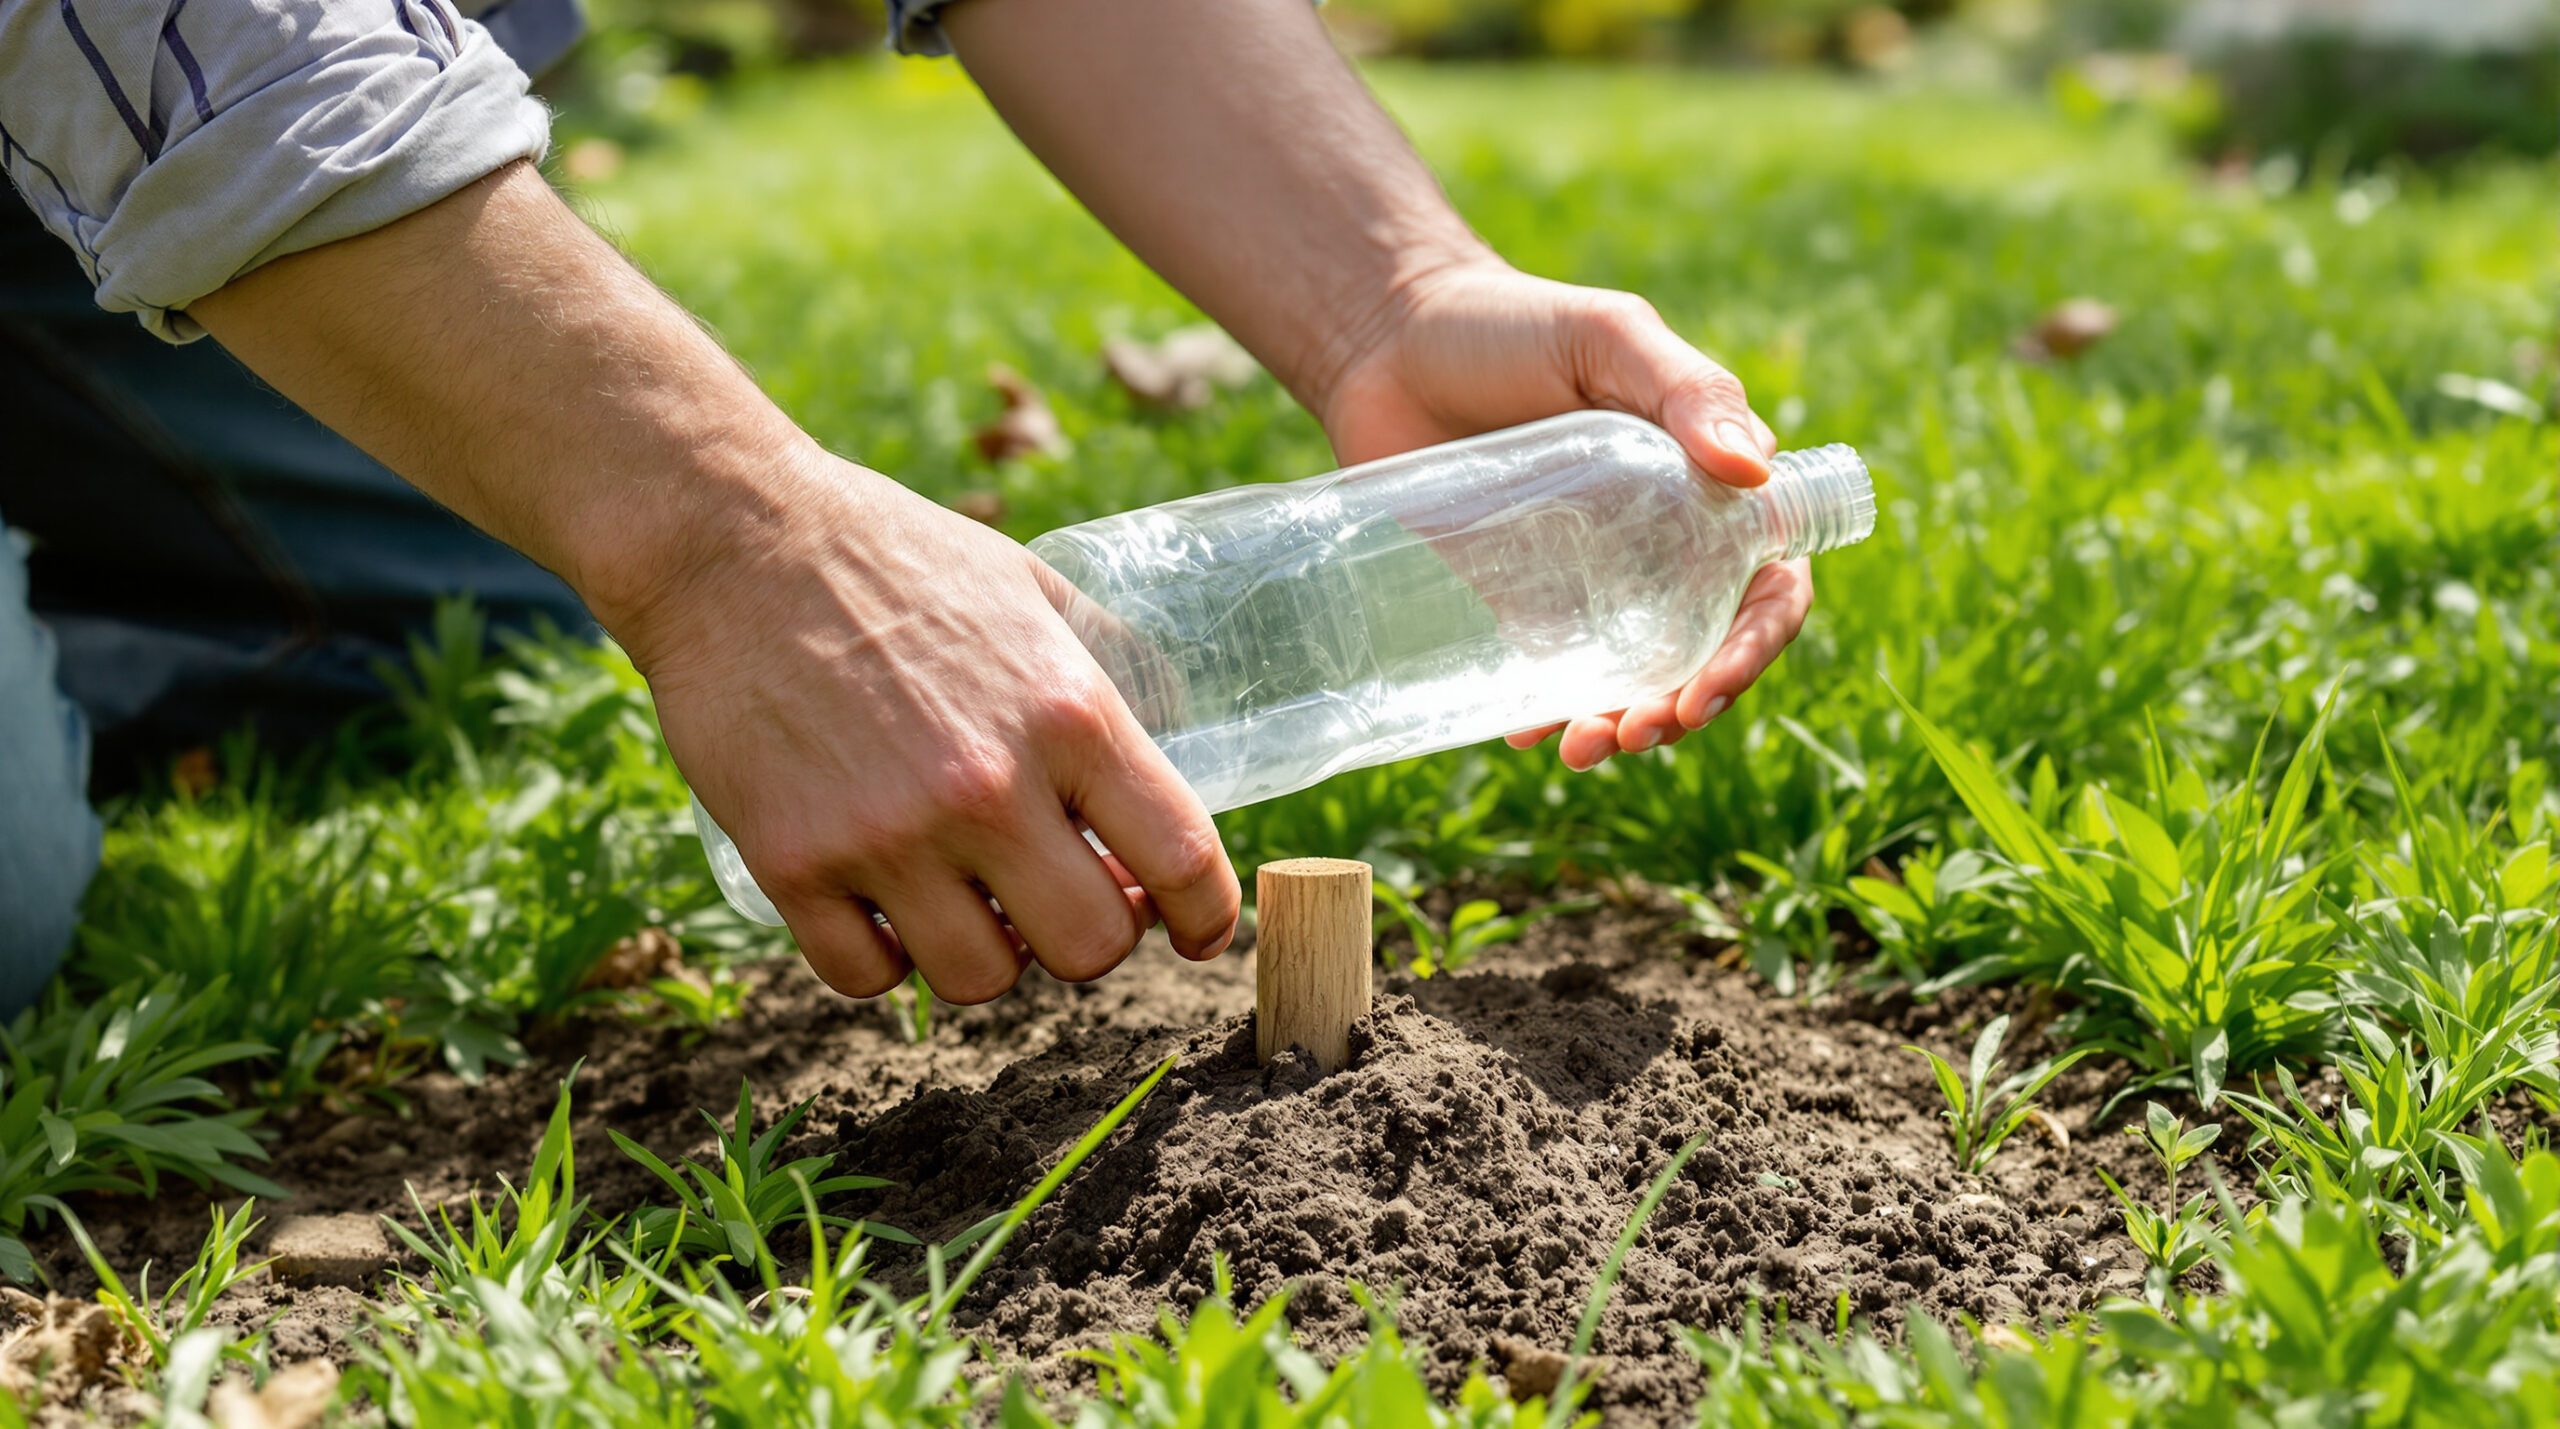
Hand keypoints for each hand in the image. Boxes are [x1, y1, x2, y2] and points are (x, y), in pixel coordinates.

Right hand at [621, 449, 1241, 1002]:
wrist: (733, 538)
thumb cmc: (896, 556)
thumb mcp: (1034, 589)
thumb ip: (1108, 672)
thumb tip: (1178, 743)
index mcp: (1068, 712)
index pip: (1182, 859)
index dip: (1208, 916)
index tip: (1199, 931)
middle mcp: (987, 785)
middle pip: (1091, 950)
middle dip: (1091, 936)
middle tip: (1062, 898)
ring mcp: (886, 833)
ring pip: (982, 981)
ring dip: (987, 951)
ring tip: (966, 894)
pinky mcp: (792, 862)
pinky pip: (867, 977)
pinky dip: (883, 957)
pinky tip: (882, 904)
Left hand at [1317, 258, 1813, 770]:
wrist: (1386, 341)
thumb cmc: (1512, 323)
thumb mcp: (1609, 337)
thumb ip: (1684, 390)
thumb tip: (1754, 471)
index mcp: (1709, 486)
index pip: (1767, 584)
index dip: (1753, 645)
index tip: (1705, 689)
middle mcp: (1664, 542)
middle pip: (1704, 650)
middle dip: (1682, 708)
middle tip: (1632, 734)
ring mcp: (1590, 577)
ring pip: (1633, 676)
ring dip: (1620, 724)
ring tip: (1581, 748)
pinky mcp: (1517, 596)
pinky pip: (1551, 673)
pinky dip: (1546, 712)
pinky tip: (1522, 729)